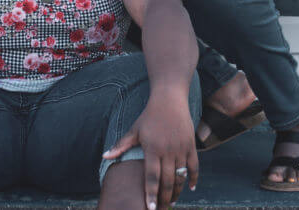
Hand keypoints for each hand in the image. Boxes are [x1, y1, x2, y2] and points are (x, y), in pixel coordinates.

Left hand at [103, 92, 197, 209]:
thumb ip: (121, 145)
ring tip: (171, 202)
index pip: (152, 177)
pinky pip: (194, 167)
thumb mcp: (134, 130)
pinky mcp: (191, 146)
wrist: (169, 100)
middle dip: (164, 199)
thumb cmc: (149, 116)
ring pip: (181, 177)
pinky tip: (189, 188)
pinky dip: (193, 179)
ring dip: (177, 192)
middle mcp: (168, 150)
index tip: (151, 209)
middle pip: (167, 181)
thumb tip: (104, 156)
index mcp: (152, 148)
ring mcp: (181, 149)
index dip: (152, 194)